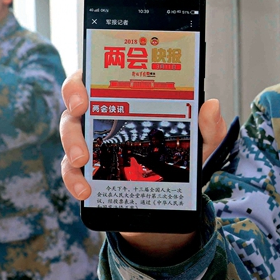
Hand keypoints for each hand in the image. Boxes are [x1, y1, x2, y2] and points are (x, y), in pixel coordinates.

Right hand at [60, 70, 226, 263]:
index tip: (84, 93)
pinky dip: (75, 180)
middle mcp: (101, 119)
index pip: (92, 81)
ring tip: (83, 161)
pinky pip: (72, 173)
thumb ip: (207, 126)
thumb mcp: (199, 143)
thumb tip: (211, 105)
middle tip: (80, 117)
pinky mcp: (88, 173)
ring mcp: (91, 145)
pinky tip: (84, 189)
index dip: (80, 83)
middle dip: (74, 112)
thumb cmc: (181, 158)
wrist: (171, 199)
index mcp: (122, 100)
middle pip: (73, 109)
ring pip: (69, 140)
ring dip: (71, 147)